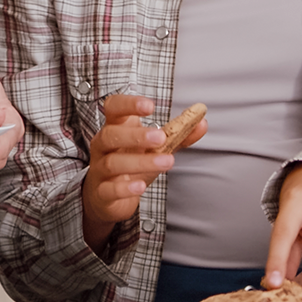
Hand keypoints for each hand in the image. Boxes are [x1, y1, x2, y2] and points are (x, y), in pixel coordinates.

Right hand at [81, 94, 206, 251]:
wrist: (107, 197)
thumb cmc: (131, 162)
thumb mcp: (154, 147)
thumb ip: (178, 135)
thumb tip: (202, 122)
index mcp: (115, 127)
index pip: (113, 107)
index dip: (128, 104)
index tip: (150, 106)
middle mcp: (103, 146)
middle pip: (110, 134)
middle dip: (136, 135)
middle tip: (161, 137)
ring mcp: (100, 170)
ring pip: (113, 162)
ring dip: (141, 162)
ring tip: (167, 162)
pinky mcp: (102, 193)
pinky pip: (109, 189)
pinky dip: (125, 187)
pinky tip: (141, 186)